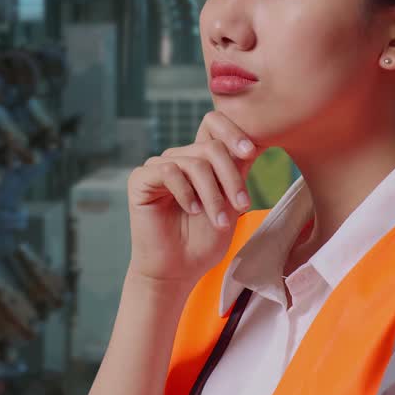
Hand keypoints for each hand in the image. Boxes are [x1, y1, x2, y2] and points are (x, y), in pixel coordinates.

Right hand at [125, 111, 264, 287]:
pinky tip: (192, 210)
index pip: (213, 124)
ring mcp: (158, 166)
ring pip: (195, 163)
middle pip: (211, 147)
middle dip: (231, 178)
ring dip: (213, 195)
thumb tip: (253, 142)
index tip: (251, 152)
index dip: (233, 131)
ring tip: (220, 221)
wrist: (178, 270)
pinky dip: (186, 193)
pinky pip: (169, 171)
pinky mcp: (140, 179)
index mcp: (199, 158)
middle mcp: (178, 158)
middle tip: (242, 206)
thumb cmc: (204, 240)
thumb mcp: (230, 202)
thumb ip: (237, 171)